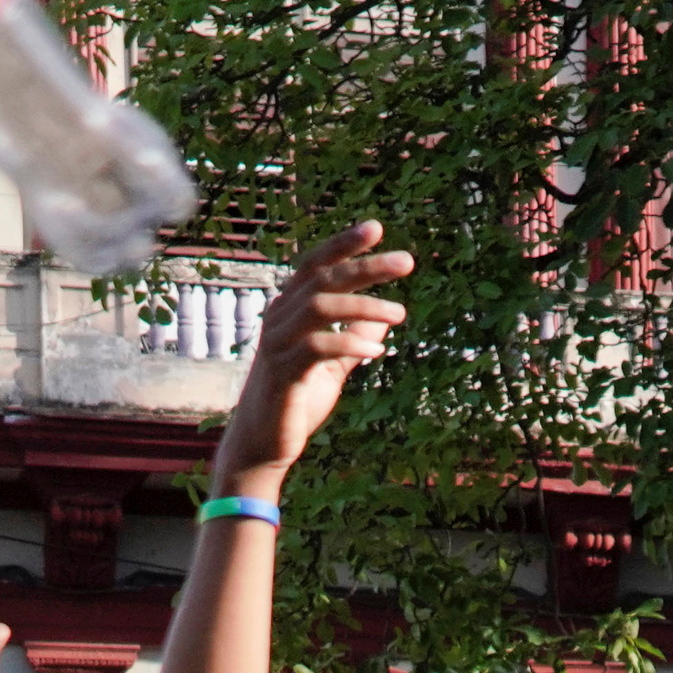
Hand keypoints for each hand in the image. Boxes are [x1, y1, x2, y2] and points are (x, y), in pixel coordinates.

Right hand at [217, 220, 412, 487]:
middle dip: (366, 267)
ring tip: (402, 312)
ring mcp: (277, 345)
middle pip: (323, 279)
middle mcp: (278, 319)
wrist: (265, 445)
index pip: (315, 265)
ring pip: (319, 307)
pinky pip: (315, 347)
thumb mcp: (334, 363)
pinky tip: (378, 350)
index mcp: (289, 310)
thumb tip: (387, 311)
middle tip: (407, 261)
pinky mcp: (281, 374)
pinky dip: (349, 344)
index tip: (376, 228)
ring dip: (364, 305)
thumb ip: (355, 335)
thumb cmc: (298, 399)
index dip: (343, 244)